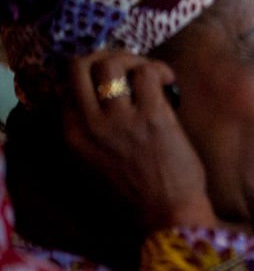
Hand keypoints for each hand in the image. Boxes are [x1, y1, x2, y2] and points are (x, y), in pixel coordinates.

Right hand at [61, 51, 216, 231]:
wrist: (166, 214)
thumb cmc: (133, 191)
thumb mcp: (90, 161)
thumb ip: (87, 128)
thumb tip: (98, 90)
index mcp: (69, 135)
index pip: (66, 81)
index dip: (91, 70)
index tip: (114, 80)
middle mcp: (88, 124)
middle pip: (81, 64)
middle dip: (106, 57)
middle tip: (130, 69)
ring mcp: (120, 119)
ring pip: (114, 63)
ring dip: (136, 62)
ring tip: (152, 77)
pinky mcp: (152, 116)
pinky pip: (148, 72)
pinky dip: (160, 71)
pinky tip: (169, 85)